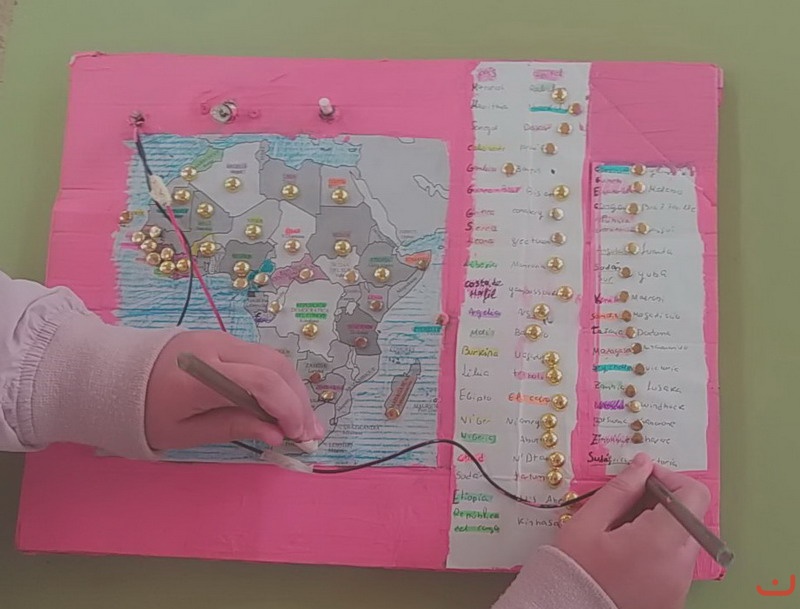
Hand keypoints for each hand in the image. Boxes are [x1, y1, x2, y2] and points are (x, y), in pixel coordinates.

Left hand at [144, 331, 323, 449]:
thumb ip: (231, 429)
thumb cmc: (143, 412)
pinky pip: (261, 357)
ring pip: (273, 358)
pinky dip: (279, 380)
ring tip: (303, 423)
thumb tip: (275, 435)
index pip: (260, 382)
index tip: (296, 436)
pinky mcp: (223, 339)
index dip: (287, 408)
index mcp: (200, 374)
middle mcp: (216, 348)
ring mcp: (221, 339)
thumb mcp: (182, 432)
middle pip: (275, 365)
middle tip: (310, 434)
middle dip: (298, 400)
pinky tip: (284, 404)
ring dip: (293, 390)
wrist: (111, 376)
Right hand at [556, 453, 710, 608]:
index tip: (645, 479)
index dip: (670, 478)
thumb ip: (620, 490)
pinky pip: (676, 564)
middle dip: (663, 503)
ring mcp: (679, 586)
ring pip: (683, 541)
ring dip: (660, 528)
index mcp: (660, 541)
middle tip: (628, 505)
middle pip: (690, 517)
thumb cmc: (574, 571)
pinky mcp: (673, 598)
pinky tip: (627, 554)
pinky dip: (658, 551)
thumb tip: (642, 465)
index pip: (694, 495)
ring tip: (622, 532)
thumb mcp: (588, 522)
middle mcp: (679, 565)